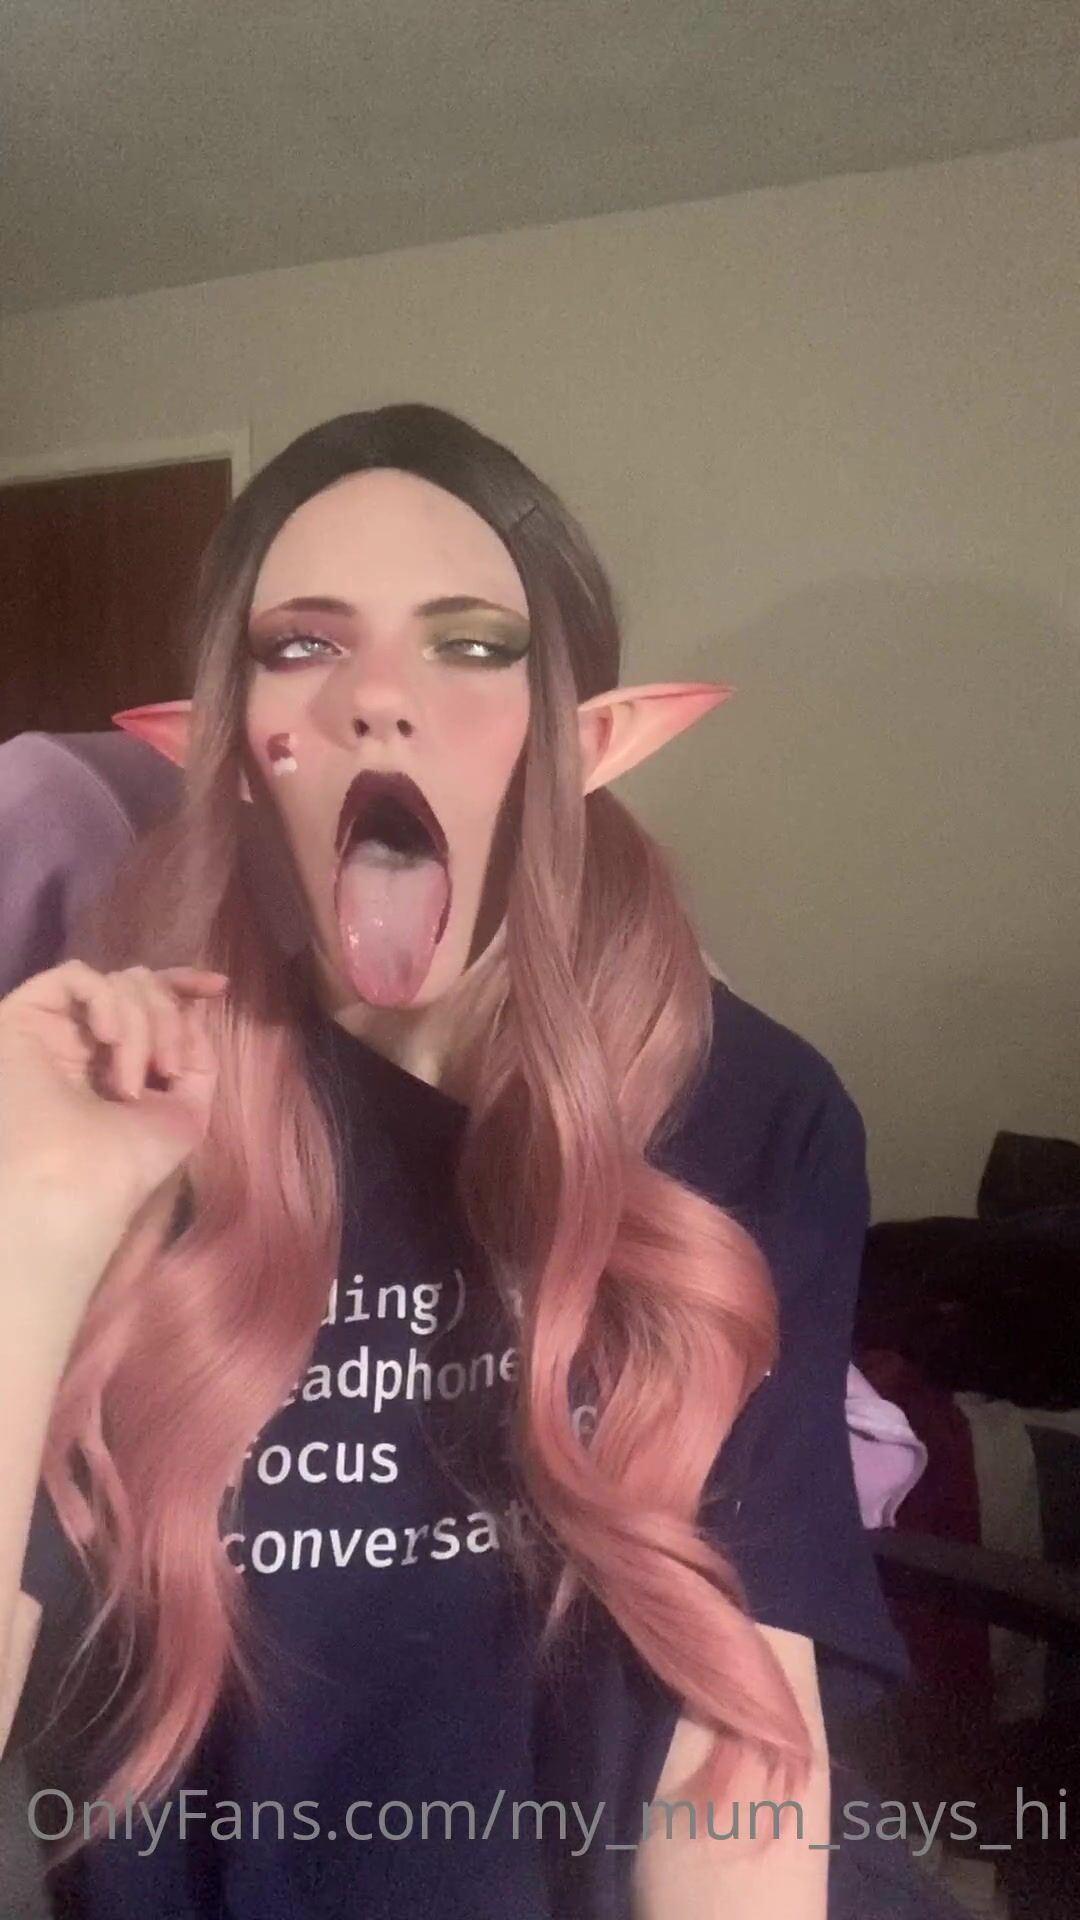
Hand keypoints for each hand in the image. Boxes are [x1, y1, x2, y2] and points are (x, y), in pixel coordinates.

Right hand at [0, 961, 227, 1238]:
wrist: (74, 1187)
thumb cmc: (126, 1164)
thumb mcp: (184, 1110)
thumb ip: (195, 1057)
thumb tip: (195, 1008)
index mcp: (117, 1059)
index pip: (151, 1000)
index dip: (184, 984)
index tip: (219, 986)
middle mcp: (83, 1039)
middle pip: (141, 985)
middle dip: (168, 1018)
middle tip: (165, 1070)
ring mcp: (52, 1027)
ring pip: (116, 982)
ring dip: (141, 1026)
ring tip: (129, 1086)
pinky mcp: (22, 1018)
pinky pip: (75, 975)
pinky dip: (106, 998)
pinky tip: (108, 1038)